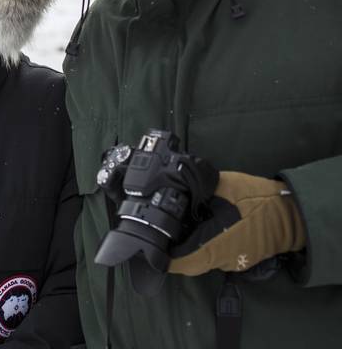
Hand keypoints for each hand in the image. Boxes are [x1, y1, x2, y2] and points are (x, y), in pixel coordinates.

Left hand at [168, 171, 305, 275]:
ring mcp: (232, 262)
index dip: (164, 255)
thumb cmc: (258, 199)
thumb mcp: (222, 186)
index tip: (154, 241)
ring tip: (183, 223)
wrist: (293, 214)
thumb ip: (197, 189)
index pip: (180, 262)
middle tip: (165, 229)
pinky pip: (216, 255)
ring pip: (202, 259)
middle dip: (175, 248)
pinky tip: (204, 225)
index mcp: (215, 245)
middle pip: (188, 262)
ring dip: (191, 245)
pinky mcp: (240, 259)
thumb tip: (176, 186)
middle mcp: (221, 259)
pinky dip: (206, 244)